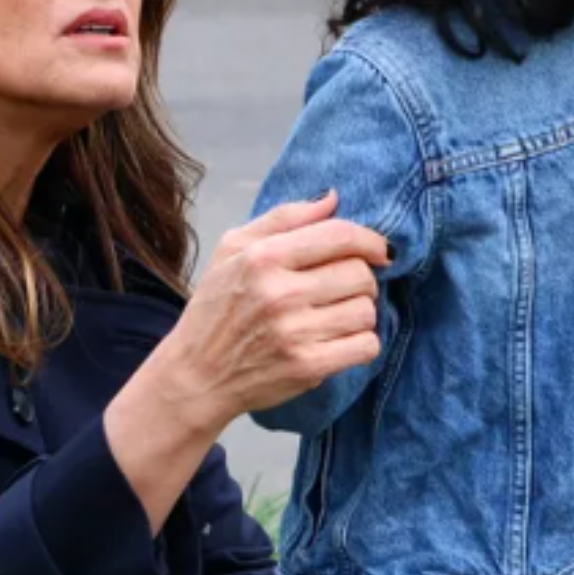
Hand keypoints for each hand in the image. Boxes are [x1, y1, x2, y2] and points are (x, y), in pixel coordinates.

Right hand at [152, 191, 388, 429]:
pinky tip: (339, 341)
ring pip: (366, 311)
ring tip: (336, 315)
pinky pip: (366, 346)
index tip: (377, 251)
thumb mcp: (232, 249)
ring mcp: (295, 332)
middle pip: (360, 274)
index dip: (370, 240)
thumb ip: (284, 218)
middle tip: (344, 287)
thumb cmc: (214, 309)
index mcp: (263, 257)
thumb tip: (332, 198)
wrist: (196, 375)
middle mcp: (280, 293)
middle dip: (362, 278)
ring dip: (360, 312)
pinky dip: (361, 343)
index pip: (340, 236)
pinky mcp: (307, 367)